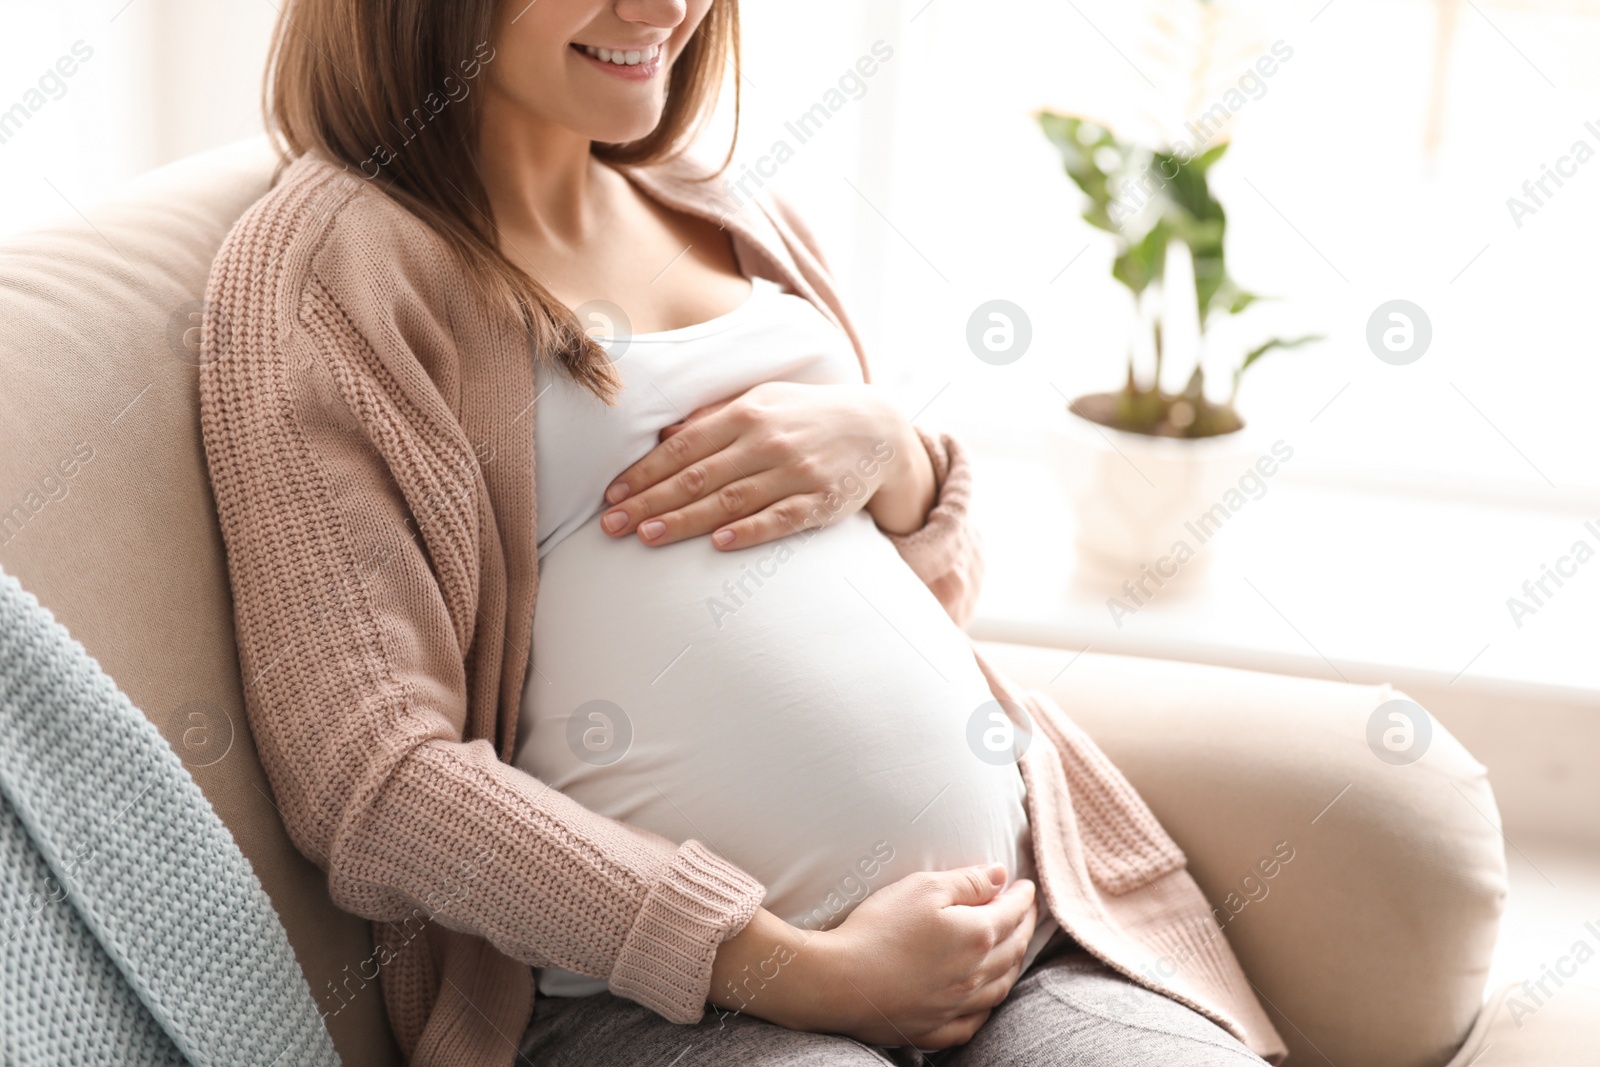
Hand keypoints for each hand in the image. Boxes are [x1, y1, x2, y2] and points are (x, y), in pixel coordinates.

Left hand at [597, 382, 936, 549]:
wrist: (877, 429)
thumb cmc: (806, 415)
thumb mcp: (762, 401)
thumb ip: (714, 417)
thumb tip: (665, 435)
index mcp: (747, 413)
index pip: (684, 446)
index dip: (646, 472)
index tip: (613, 494)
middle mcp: (768, 441)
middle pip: (698, 476)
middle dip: (651, 501)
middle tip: (612, 525)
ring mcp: (796, 472)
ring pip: (731, 500)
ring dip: (686, 520)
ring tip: (647, 536)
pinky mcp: (821, 501)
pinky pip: (780, 519)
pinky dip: (750, 531)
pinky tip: (720, 543)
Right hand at [708, 864, 1036, 1049]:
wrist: (838, 982)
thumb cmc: (878, 928)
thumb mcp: (922, 888)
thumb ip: (967, 881)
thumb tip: (1000, 876)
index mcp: (975, 936)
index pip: (1012, 913)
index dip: (1022, 897)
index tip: (1025, 885)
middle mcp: (974, 974)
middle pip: (1012, 950)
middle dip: (1024, 926)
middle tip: (1026, 912)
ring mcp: (956, 1006)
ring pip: (1000, 986)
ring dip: (1013, 964)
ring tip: (1014, 948)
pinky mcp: (935, 1028)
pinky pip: (974, 1021)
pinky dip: (988, 1006)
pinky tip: (985, 998)